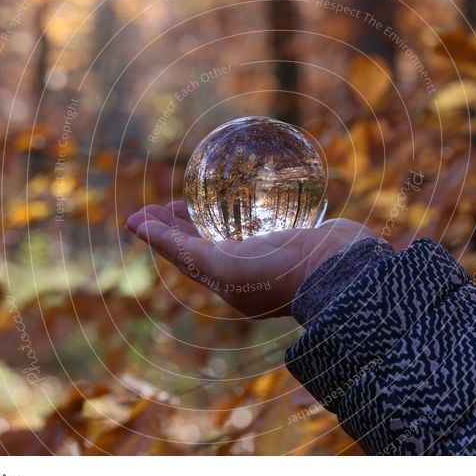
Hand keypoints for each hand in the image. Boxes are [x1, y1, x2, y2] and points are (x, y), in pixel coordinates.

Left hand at [126, 201, 374, 317]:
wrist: (342, 270)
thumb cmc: (277, 273)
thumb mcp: (218, 265)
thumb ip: (177, 246)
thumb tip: (134, 224)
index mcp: (230, 284)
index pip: (185, 256)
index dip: (160, 235)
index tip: (142, 211)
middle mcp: (250, 271)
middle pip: (206, 244)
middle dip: (182, 224)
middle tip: (165, 201)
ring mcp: (274, 253)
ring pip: (234, 231)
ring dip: (211, 215)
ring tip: (195, 195)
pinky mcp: (295, 235)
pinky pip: (263, 220)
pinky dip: (248, 207)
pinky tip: (245, 190)